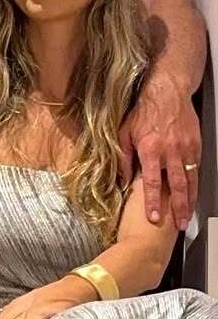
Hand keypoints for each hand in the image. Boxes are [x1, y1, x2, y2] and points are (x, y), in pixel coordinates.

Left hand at [119, 76, 200, 229]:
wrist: (168, 92)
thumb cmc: (143, 112)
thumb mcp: (124, 133)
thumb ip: (123, 159)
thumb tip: (121, 181)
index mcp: (150, 149)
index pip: (151, 182)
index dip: (153, 202)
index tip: (154, 218)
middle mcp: (170, 151)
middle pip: (176, 186)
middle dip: (177, 208)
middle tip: (178, 225)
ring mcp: (186, 149)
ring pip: (190, 180)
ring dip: (189, 201)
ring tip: (187, 217)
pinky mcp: (196, 145)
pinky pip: (196, 169)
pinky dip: (195, 185)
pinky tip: (192, 197)